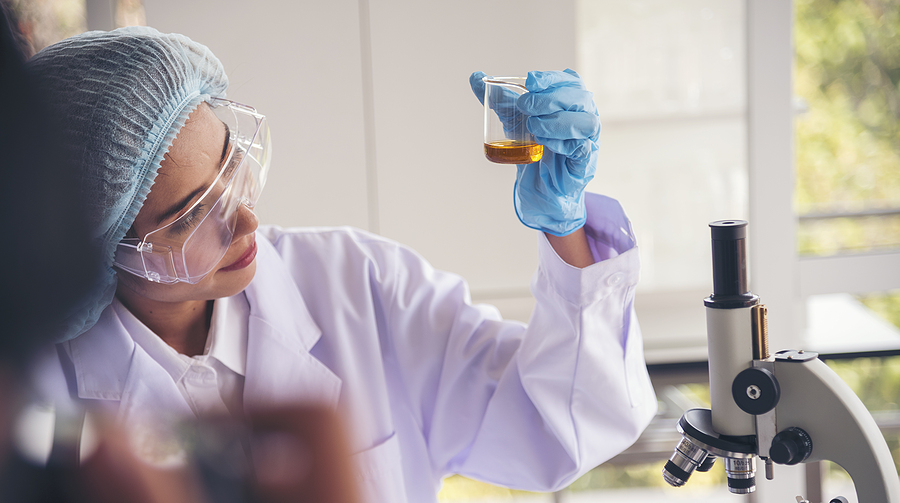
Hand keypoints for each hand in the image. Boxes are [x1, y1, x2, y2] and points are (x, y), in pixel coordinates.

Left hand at [470, 69, 599, 235]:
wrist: (539, 183)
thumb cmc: (533, 144)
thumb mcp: (512, 118)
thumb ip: (496, 98)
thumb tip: (475, 77)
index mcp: (570, 98)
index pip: (569, 79)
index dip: (551, 79)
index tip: (529, 82)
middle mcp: (584, 114)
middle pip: (579, 96)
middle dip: (549, 100)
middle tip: (523, 108)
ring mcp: (588, 137)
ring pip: (586, 121)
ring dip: (557, 122)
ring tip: (534, 129)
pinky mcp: (586, 159)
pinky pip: (582, 148)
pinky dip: (562, 144)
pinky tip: (545, 145)